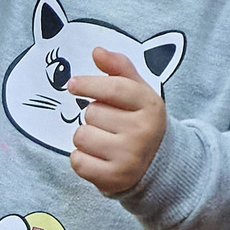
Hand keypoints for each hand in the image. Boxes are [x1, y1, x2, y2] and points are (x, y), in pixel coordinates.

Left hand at [64, 49, 166, 196]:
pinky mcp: (115, 178)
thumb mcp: (137, 92)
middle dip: (93, 116)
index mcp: (151, 106)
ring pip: (82, 136)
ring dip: (85, 137)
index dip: (90, 84)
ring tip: (104, 142)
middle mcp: (144, 132)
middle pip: (92, 112)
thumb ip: (118, 68)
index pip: (115, 88)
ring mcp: (130, 157)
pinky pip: (78, 161)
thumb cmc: (139, 121)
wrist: (157, 165)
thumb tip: (97, 51)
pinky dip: (81, 159)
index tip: (72, 85)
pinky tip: (98, 158)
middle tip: (109, 125)